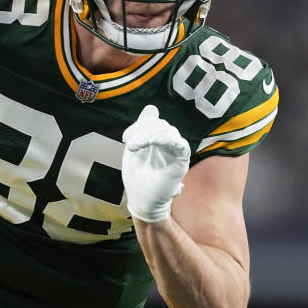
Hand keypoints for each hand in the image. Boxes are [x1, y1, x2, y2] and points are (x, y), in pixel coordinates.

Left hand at [121, 105, 190, 222]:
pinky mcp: (180, 162)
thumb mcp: (135, 148)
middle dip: (142, 130)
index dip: (140, 123)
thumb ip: (141, 128)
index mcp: (157, 139)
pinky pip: (180, 145)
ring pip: (168, 131)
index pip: (153, 120)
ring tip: (135, 147)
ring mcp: (175, 152)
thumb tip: (152, 108)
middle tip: (130, 145)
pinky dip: (167, 139)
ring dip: (149, 135)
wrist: (141, 200)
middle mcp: (168, 143)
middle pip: (160, 123)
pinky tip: (154, 143)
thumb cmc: (138, 178)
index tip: (126, 139)